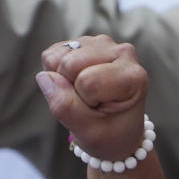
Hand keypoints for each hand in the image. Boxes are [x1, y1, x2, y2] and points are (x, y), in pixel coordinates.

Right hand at [36, 36, 148, 161]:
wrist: (116, 134)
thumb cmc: (110, 135)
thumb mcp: (90, 133)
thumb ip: (66, 107)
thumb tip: (44, 77)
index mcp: (134, 77)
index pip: (88, 82)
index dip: (85, 102)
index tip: (101, 111)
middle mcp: (122, 53)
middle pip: (70, 64)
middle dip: (71, 90)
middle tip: (91, 104)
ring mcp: (102, 44)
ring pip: (58, 58)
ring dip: (62, 81)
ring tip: (85, 95)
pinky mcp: (82, 43)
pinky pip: (50, 56)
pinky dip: (56, 74)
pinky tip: (75, 84)